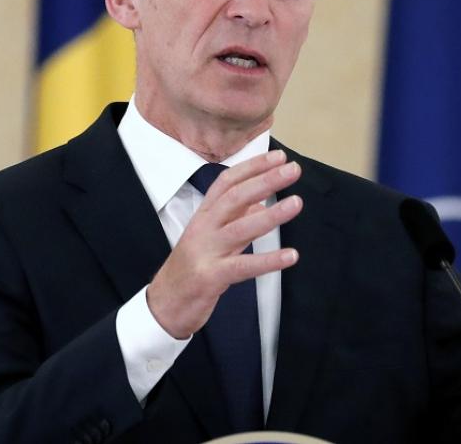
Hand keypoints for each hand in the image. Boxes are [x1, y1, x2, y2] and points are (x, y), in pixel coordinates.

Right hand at [147, 149, 302, 338]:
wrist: (163, 304)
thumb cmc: (191, 268)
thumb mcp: (212, 238)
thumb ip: (236, 220)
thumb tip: (261, 202)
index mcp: (204, 215)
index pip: (227, 182)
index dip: (253, 167)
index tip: (278, 157)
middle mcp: (204, 228)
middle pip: (235, 197)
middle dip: (265, 180)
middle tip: (293, 169)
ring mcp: (206, 251)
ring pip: (240, 228)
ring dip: (271, 215)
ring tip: (297, 202)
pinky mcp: (211, 277)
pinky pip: (243, 266)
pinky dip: (268, 261)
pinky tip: (291, 255)